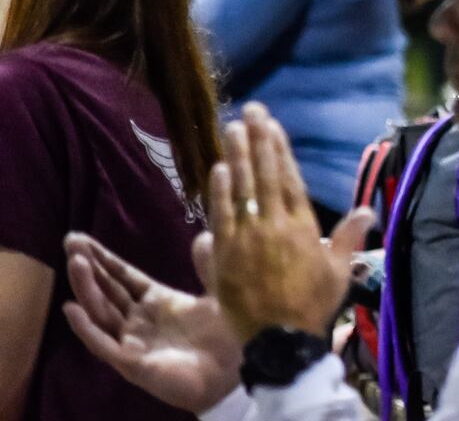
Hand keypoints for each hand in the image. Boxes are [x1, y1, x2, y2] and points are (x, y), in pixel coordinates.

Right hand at [62, 231, 240, 413]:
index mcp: (157, 301)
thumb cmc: (229, 334)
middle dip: (89, 267)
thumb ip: (209, 266)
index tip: (82, 239)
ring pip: (101, 312)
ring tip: (75, 262)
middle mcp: (140, 320)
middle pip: (107, 290)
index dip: (104, 259)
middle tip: (70, 242)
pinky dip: (86, 328)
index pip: (122, 277)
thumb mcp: (219, 293)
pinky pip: (104, 345)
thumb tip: (204, 236)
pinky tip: (72, 308)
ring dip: (86, 288)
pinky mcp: (133, 363)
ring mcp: (134, 341)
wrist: (240, 370)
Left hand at [208, 103, 373, 342]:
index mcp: (303, 226)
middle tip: (250, 111)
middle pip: (264, 174)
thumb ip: (349, 236)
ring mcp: (247, 238)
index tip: (271, 125)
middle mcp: (274, 225)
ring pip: (241, 188)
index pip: (289, 178)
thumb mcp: (339, 270)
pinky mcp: (226, 254)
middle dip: (257, 140)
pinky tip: (217, 169)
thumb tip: (368, 210)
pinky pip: (222, 214)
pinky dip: (219, 190)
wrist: (280, 340)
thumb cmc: (313, 305)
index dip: (279, 149)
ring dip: (236, 156)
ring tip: (232, 129)